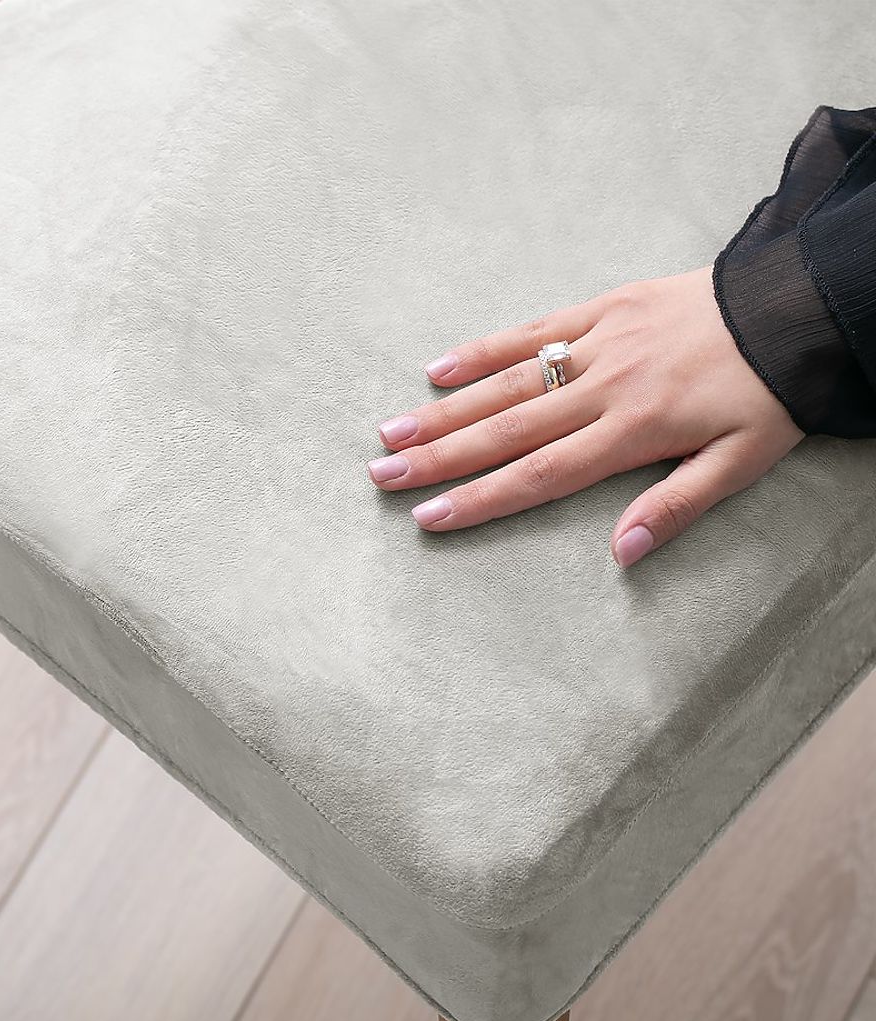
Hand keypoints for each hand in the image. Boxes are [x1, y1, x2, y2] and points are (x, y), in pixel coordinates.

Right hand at [368, 266, 805, 566]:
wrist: (802, 304)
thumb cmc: (771, 393)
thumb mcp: (742, 462)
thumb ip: (678, 504)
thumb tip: (623, 553)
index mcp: (634, 431)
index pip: (541, 475)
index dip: (481, 498)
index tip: (429, 516)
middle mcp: (606, 387)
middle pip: (507, 430)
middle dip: (439, 456)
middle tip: (382, 474)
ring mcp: (600, 342)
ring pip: (509, 382)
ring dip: (446, 409)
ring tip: (391, 430)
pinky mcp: (605, 307)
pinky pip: (535, 328)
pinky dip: (485, 349)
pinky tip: (439, 369)